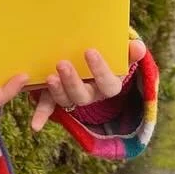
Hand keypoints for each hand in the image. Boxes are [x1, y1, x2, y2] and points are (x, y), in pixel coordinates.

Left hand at [29, 38, 146, 132]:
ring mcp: (73, 97)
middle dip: (72, 82)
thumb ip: (128, 53)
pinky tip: (35, 126)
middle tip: (62, 64)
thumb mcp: (119, 55)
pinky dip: (41, 115)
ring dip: (57, 91)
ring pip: (66, 100)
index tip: (90, 51)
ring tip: (49, 77)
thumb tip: (139, 47)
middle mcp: (92, 95)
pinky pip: (49, 107)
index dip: (100, 71)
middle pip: (84, 96)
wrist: (91, 64)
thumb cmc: (107, 56)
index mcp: (109, 86)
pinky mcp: (56, 97)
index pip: (108, 84)